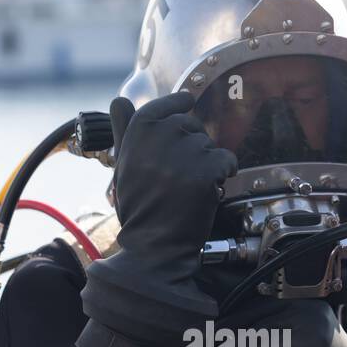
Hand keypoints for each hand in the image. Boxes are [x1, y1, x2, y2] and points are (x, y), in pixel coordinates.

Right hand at [110, 92, 236, 282]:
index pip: (161, 107)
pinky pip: (226, 159)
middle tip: (181, 174)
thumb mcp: (124, 165)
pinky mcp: (205, 170)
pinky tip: (209, 189)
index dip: (176, 102)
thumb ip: (124, 131)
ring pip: (209, 144)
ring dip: (206, 163)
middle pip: (190, 125)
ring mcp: (183, 153)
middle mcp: (159, 138)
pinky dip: (224, 174)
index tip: (187, 100)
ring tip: (189, 187)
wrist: (154, 246)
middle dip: (192, 145)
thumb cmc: (139, 208)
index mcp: (136, 134)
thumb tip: (120, 100)